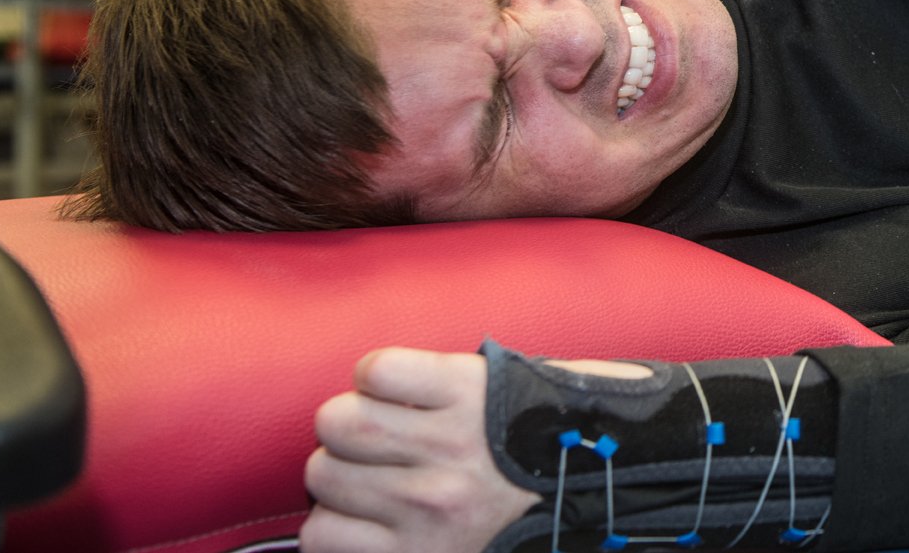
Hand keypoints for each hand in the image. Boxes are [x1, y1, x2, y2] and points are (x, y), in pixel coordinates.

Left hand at [300, 348, 532, 552]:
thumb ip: (436, 379)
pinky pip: (323, 536)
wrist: (585, 497)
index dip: (372, 379)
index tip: (389, 392)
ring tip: (369, 481)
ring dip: (337, 477)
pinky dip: (330, 527)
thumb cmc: (527, 438)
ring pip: (324, 477)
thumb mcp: (497, 386)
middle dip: (344, 427)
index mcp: (471, 394)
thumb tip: (365, 384)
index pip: (376, 371)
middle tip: (370, 440)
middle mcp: (451, 449)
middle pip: (337, 423)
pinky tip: (361, 519)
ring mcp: (430, 508)